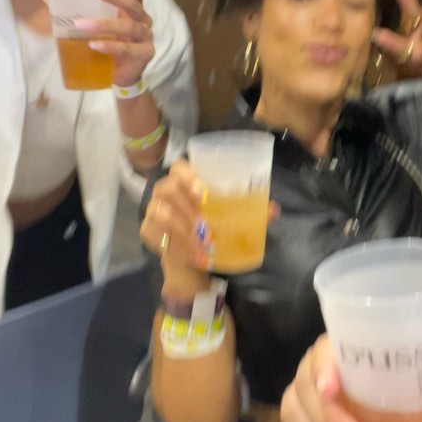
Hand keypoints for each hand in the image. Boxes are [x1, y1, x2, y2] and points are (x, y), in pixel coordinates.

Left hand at [73, 0, 154, 86]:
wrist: (120, 77)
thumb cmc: (109, 46)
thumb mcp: (94, 26)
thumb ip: (76, 11)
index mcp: (134, 11)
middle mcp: (143, 22)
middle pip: (133, 5)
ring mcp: (146, 39)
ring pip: (129, 26)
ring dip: (103, 24)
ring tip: (80, 25)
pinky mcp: (144, 55)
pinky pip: (127, 48)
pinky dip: (110, 45)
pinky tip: (94, 44)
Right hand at [140, 162, 280, 280]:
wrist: (192, 252)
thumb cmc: (211, 224)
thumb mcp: (230, 216)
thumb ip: (250, 210)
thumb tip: (273, 209)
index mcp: (185, 181)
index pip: (179, 167)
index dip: (187, 175)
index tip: (202, 191)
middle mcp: (165, 191)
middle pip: (166, 188)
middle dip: (186, 206)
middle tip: (204, 224)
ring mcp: (153, 210)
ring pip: (161, 213)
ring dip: (183, 228)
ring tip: (202, 242)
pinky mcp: (148, 230)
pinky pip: (158, 235)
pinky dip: (178, 245)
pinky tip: (193, 254)